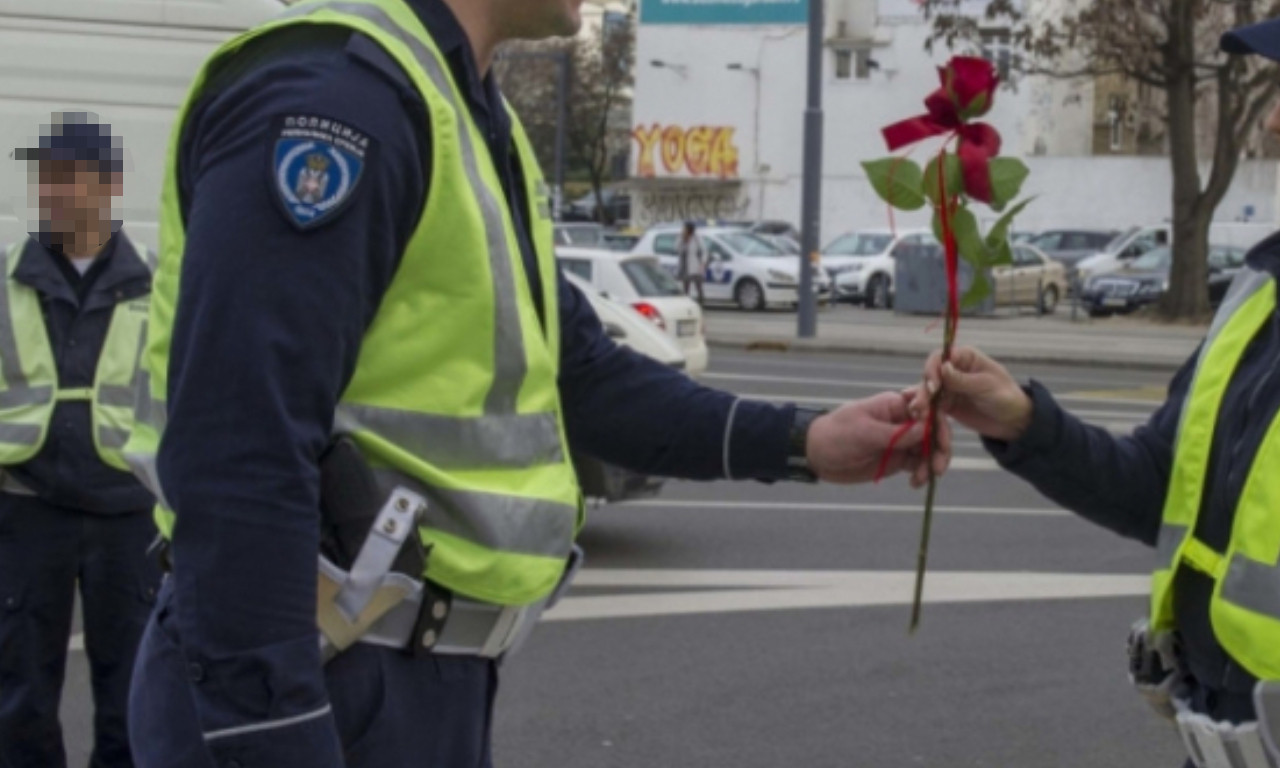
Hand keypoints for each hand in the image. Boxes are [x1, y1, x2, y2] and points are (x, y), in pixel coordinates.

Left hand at [806, 391, 951, 486]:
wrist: (816, 455)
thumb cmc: (836, 435)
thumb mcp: (864, 432)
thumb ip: (896, 433)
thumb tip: (927, 428)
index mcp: (894, 405)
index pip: (926, 408)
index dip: (938, 421)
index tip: (939, 439)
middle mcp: (902, 421)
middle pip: (933, 430)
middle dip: (940, 447)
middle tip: (938, 466)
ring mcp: (901, 440)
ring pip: (928, 449)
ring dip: (932, 463)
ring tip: (924, 478)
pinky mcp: (897, 458)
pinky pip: (918, 464)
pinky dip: (922, 473)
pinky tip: (916, 483)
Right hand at [911, 346, 1032, 442]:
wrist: (1013, 422)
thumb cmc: (1006, 397)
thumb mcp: (986, 386)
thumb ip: (963, 379)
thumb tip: (943, 367)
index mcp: (965, 357)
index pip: (941, 357)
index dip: (933, 369)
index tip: (933, 386)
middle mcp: (953, 369)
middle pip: (930, 374)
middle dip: (924, 389)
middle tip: (921, 405)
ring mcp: (948, 387)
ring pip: (927, 391)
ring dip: (921, 401)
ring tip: (919, 414)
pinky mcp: (946, 404)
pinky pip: (931, 405)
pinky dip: (925, 411)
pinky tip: (920, 417)